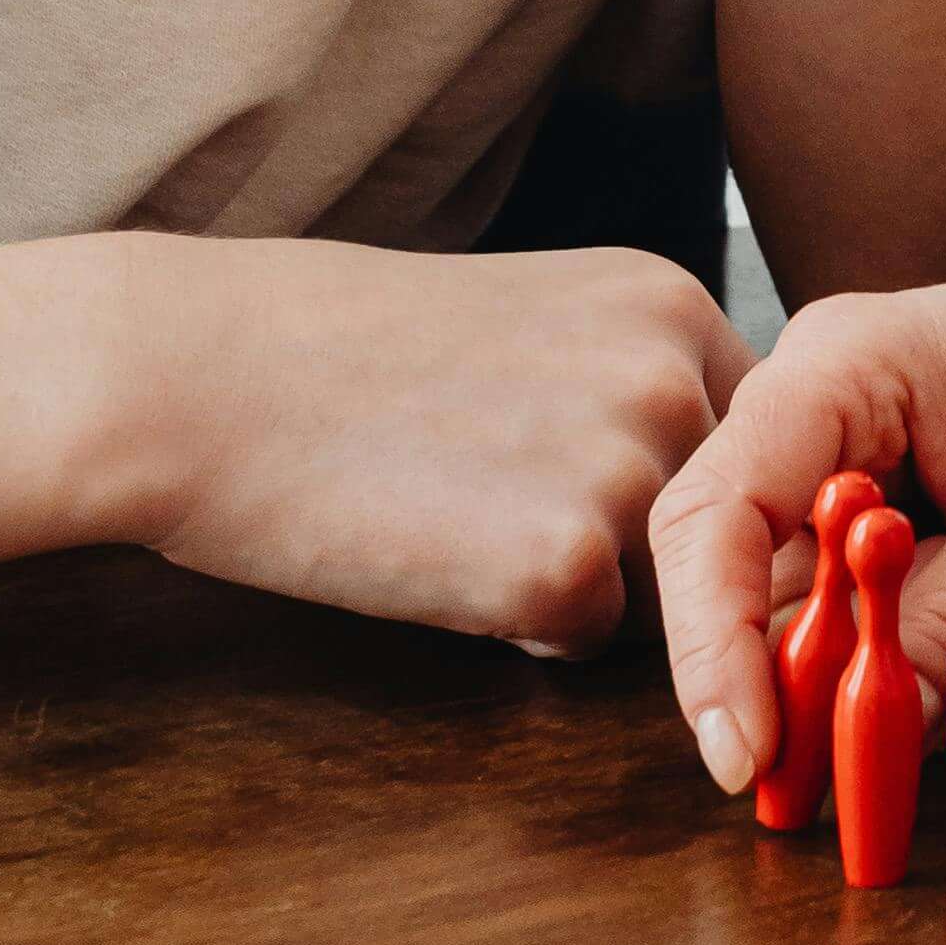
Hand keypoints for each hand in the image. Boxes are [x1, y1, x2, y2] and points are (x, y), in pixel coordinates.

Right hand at [111, 238, 753, 652]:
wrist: (201, 377)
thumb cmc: (339, 354)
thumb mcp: (533, 322)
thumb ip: (627, 382)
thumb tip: (711, 493)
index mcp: (669, 301)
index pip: (744, 437)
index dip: (679, 486)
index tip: (580, 485)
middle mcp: (673, 374)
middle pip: (718, 524)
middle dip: (634, 542)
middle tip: (495, 498)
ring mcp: (628, 466)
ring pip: (663, 592)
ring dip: (578, 585)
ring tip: (459, 514)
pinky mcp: (566, 564)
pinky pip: (583, 643)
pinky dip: (517, 629)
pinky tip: (434, 555)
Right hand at [647, 226, 945, 773]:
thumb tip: (854, 735)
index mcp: (843, 367)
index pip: (713, 522)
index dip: (711, 653)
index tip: (750, 763)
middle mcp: (831, 410)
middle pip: (757, 584)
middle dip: (836, 676)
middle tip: (931, 729)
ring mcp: (871, 463)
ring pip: (839, 619)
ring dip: (935, 662)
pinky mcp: (918, 513)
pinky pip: (901, 619)